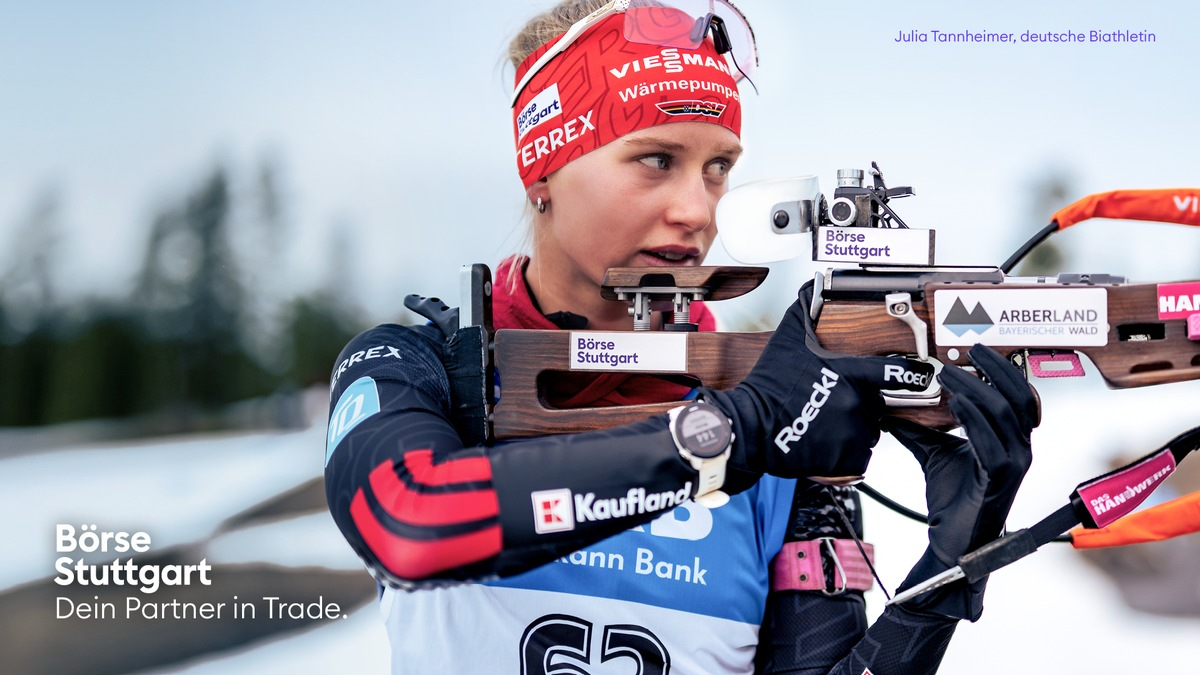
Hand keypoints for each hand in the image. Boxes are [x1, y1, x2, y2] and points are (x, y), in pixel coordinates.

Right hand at [700, 281, 934, 484]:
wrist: (749, 427)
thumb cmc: (767, 386)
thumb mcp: (787, 340)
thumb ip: (805, 309)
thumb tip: (811, 285)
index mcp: (850, 375)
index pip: (897, 372)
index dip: (915, 373)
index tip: (925, 374)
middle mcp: (856, 404)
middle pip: (877, 406)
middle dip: (861, 405)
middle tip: (832, 404)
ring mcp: (852, 433)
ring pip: (869, 433)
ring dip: (854, 431)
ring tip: (825, 426)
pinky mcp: (844, 459)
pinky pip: (859, 459)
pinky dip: (847, 456)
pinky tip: (825, 445)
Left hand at [889, 344, 1037, 619]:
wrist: (952, 541)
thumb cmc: (953, 498)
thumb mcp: (934, 453)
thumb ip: (920, 430)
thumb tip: (891, 410)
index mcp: (1012, 440)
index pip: (1021, 396)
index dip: (1005, 370)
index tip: (979, 350)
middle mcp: (1020, 450)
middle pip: (1020, 398)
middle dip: (996, 370)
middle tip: (971, 351)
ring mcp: (1014, 465)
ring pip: (1005, 416)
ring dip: (976, 389)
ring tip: (949, 375)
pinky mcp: (999, 480)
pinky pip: (992, 444)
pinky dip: (974, 420)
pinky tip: (958, 404)